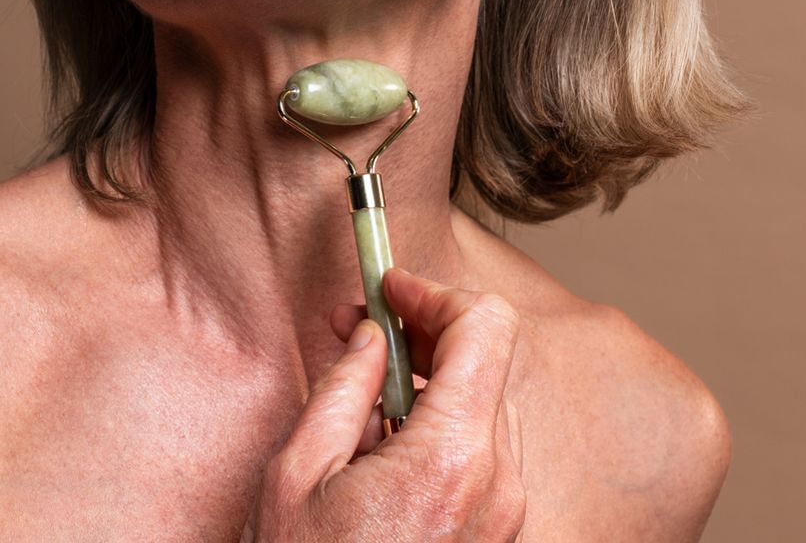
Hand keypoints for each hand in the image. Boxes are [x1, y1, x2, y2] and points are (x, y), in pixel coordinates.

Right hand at [242, 266, 526, 540]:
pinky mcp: (502, 531)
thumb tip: (368, 333)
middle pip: (488, 361)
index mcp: (450, 457)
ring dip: (432, 384)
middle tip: (365, 328)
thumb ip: (341, 388)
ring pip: (484, 405)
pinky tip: (386, 451)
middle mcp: (497, 481)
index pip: (485, 327)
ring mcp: (507, 511)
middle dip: (427, 333)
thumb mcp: (298, 475)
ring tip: (364, 405)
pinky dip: (442, 428)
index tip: (391, 286)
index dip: (436, 291)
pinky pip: (482, 452)